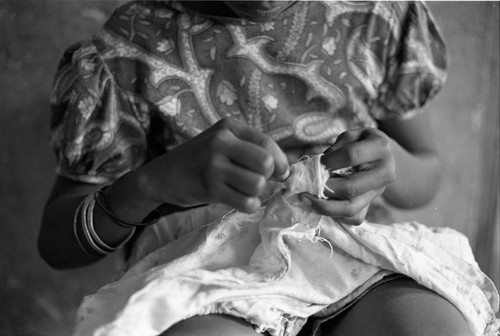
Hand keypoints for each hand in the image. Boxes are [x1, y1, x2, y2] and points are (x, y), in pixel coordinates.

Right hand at [137, 118, 289, 212]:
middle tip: (257, 181)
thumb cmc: (199, 160)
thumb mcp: (222, 143)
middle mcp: (221, 142)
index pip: (267, 143)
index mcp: (228, 127)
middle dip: (268, 177)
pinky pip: (246, 202)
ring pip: (257, 184)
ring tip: (243, 191)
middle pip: (265, 163)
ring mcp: (213, 165)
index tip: (281, 173)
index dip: (281, 162)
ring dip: (256, 193)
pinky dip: (248, 205)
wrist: (161, 175)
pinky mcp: (209, 188)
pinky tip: (238, 200)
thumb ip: (251, 150)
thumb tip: (286, 171)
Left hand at [300, 128, 396, 224]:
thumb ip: (335, 148)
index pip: (351, 156)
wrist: (385, 155)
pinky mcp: (372, 205)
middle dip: (323, 189)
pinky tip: (323, 205)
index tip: (312, 163)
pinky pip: (353, 218)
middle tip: (305, 187)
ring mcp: (378, 192)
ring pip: (351, 208)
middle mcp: (385, 173)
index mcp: (381, 148)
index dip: (328, 161)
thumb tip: (312, 166)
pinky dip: (335, 215)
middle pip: (350, 188)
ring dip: (325, 206)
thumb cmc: (362, 142)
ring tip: (307, 199)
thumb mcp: (351, 135)